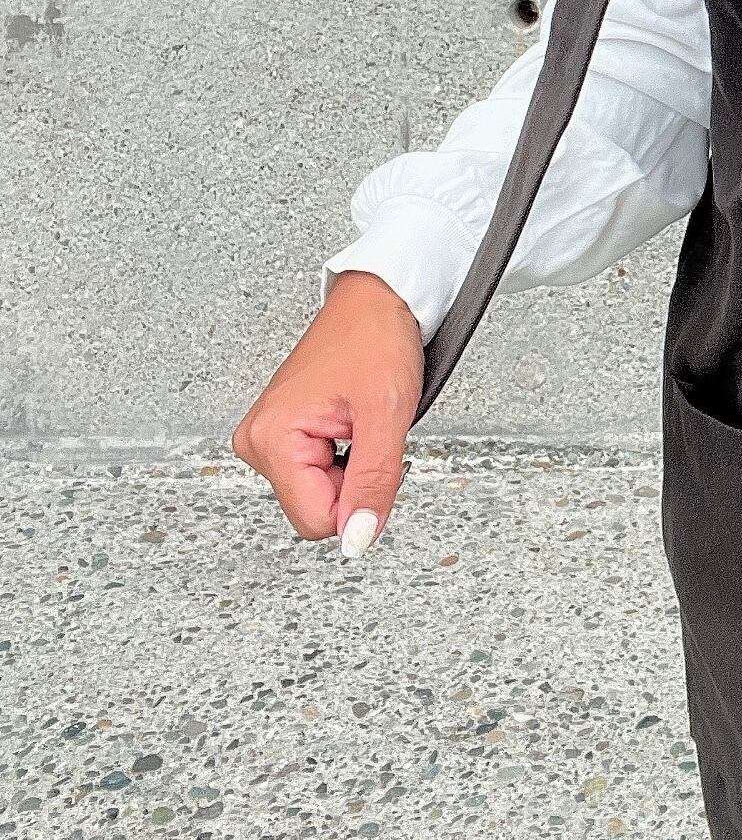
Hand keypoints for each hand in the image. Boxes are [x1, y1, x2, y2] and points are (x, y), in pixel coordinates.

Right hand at [231, 269, 423, 559]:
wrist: (377, 299)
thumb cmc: (375, 340)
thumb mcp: (386, 418)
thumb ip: (372, 486)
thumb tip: (356, 539)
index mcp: (272, 439)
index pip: (316, 522)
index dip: (358, 502)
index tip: (374, 459)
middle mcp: (257, 441)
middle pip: (316, 510)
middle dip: (354, 483)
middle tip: (369, 434)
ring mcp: (267, 437)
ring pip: (320, 494)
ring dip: (351, 468)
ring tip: (361, 423)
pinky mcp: (282, 433)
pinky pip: (318, 473)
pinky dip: (345, 457)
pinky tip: (351, 423)